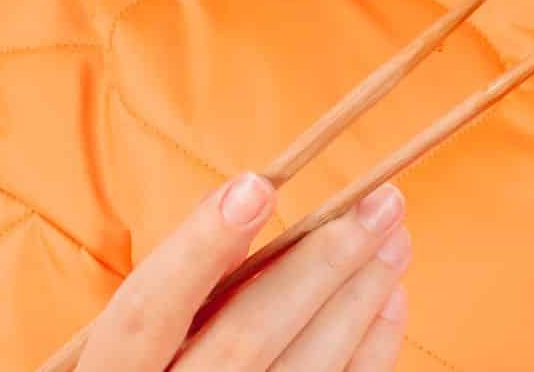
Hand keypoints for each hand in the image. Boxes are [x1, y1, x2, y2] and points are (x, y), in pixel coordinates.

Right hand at [77, 172, 411, 369]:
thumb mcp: (137, 343)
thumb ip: (180, 286)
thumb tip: (248, 197)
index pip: (144, 315)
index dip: (198, 249)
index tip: (258, 185)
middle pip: (245, 340)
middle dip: (321, 264)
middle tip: (382, 201)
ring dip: (359, 297)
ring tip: (396, 236)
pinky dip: (370, 348)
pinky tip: (390, 298)